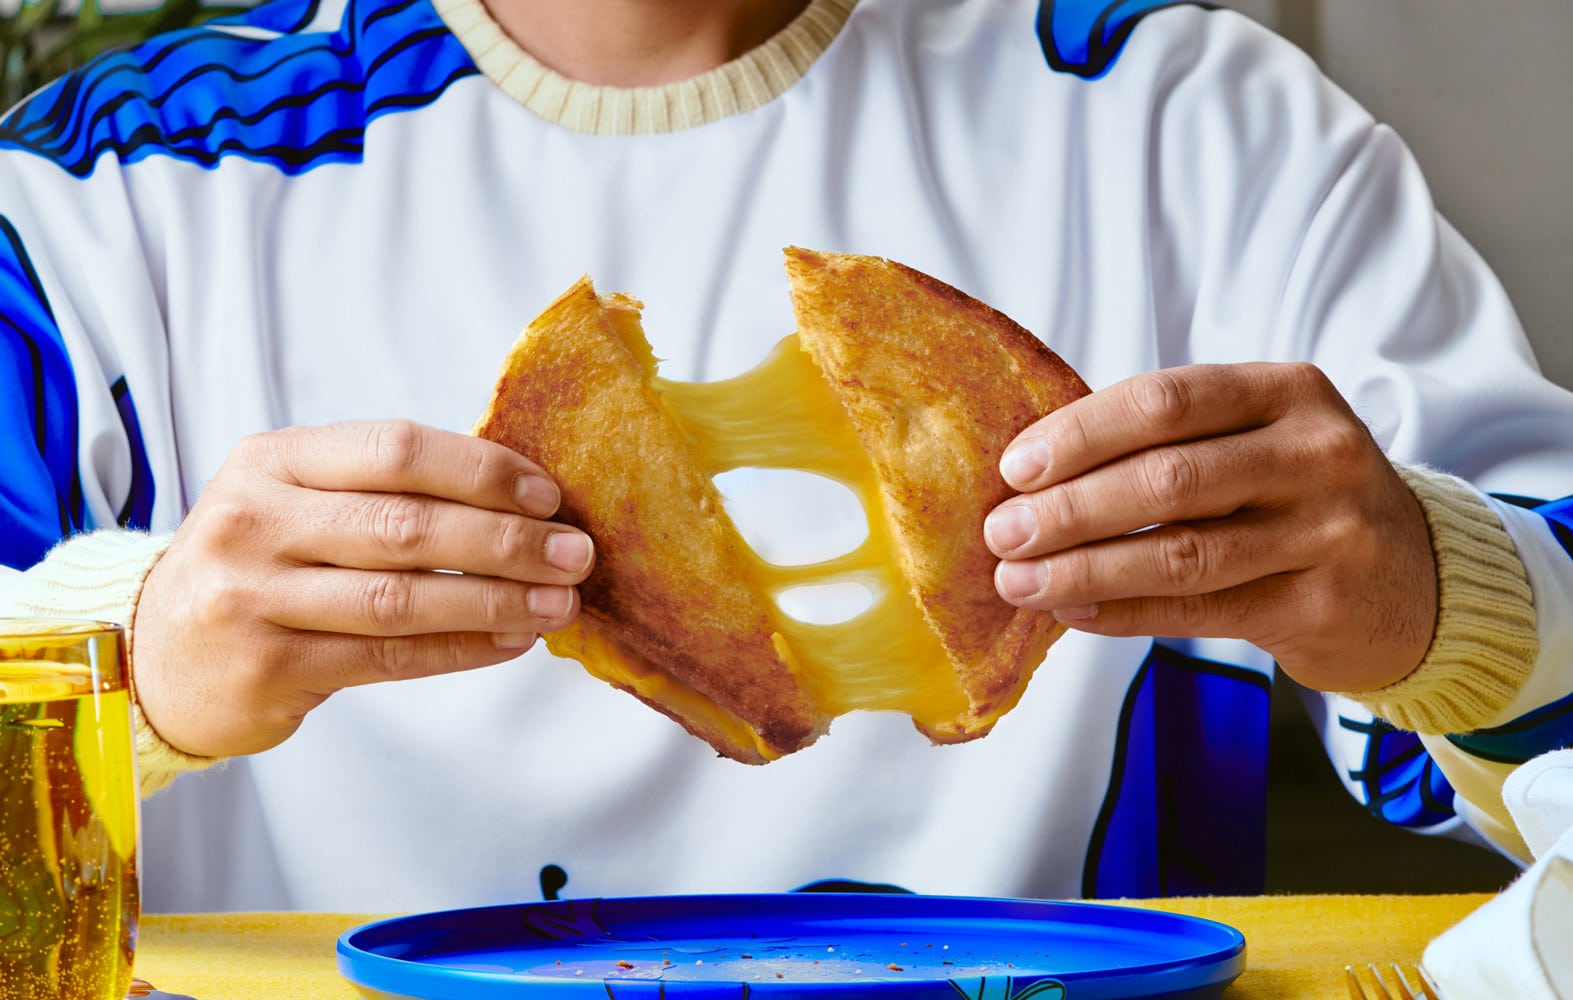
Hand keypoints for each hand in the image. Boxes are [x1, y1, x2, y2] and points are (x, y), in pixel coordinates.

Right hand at [132, 420, 594, 757]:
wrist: (157, 654)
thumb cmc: (258, 564)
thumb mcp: (295, 500)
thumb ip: (382, 489)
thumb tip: (519, 495)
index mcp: (272, 460)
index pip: (396, 451)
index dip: (482, 471)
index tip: (547, 495)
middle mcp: (254, 521)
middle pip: (407, 526)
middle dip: (507, 541)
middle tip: (576, 553)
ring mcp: (253, 597)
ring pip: (403, 598)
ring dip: (496, 600)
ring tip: (559, 603)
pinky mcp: (269, 666)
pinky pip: (389, 656)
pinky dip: (461, 649)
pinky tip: (511, 640)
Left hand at [984, 363, 1436, 693]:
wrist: (1417, 582)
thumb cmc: (1299, 499)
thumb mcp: (1258, 442)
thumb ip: (1170, 442)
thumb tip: (1033, 472)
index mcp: (1288, 392)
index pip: (1167, 400)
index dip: (1081, 433)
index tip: (1013, 467)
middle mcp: (1317, 452)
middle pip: (1168, 478)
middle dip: (1069, 508)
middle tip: (1001, 532)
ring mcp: (1328, 530)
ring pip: (1181, 552)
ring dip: (1085, 568)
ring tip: (1019, 580)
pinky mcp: (1321, 603)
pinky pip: (1201, 609)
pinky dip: (1125, 610)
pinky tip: (1073, 611)